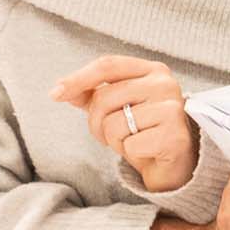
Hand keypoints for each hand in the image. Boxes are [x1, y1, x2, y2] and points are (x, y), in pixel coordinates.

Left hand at [52, 53, 196, 193]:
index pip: (108, 65)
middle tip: (111, 134)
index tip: (54, 94)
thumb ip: (92, 95)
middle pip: (104, 98)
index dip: (78, 78)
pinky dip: (130, 153)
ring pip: (114, 123)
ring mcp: (172, 108)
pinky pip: (129, 145)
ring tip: (132, 141)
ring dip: (114, 140)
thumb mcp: (116, 109)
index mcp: (152, 70)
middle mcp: (165, 84)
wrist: (175, 163)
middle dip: (96, 122)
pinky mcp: (174, 135)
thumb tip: (61, 90)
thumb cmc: (144, 131)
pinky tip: (145, 152)